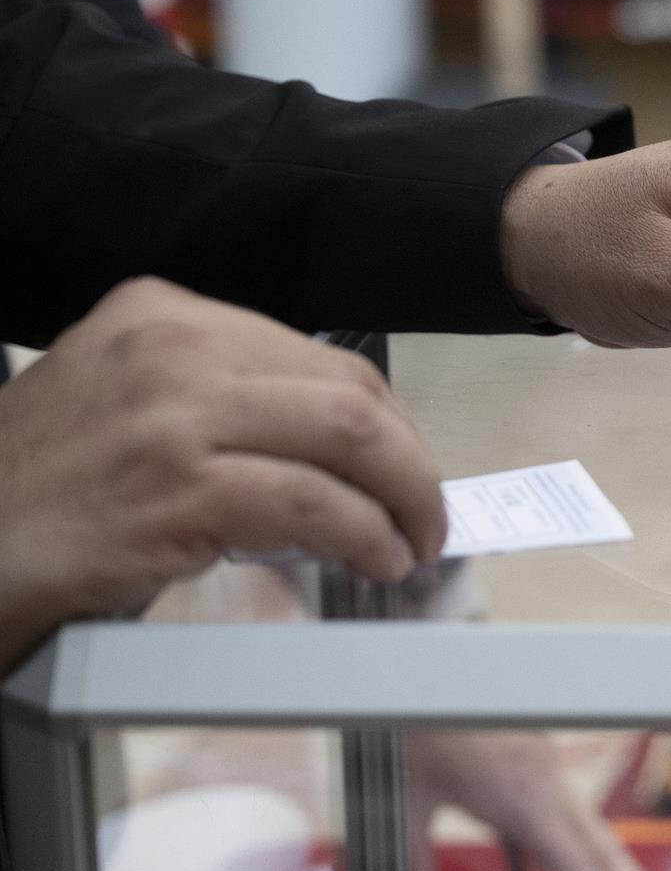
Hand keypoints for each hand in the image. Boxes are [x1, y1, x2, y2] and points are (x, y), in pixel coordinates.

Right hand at [0, 279, 445, 669]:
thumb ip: (220, 393)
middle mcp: (174, 346)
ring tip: (410, 544)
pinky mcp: (181, 488)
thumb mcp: (125, 393)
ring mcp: (176, 415)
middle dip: (412, 462)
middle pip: (351, 394)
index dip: (387, 423)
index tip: (404, 467)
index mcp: (165, 311)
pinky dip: (366, 537)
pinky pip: (316, 507)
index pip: (323, 359)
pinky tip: (375, 559)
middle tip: (425, 514)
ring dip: (404, 502)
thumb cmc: (46, 482)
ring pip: (350, 441)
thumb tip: (337, 441)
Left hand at [407, 731, 670, 870]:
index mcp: (523, 799)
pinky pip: (579, 812)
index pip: (575, 866)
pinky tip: (597, 861)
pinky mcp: (543, 757)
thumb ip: (413, 851)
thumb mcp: (408, 793)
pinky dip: (595, 845)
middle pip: (603, 851)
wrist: (432, 670)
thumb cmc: (422, 726)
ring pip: (596, 830)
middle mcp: (549, 786)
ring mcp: (550, 769)